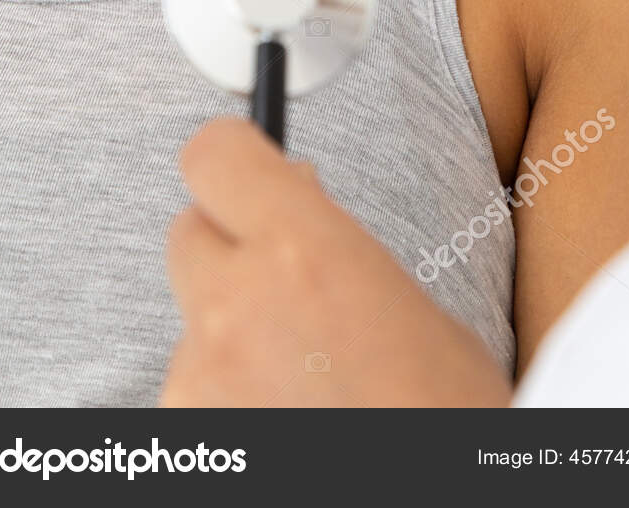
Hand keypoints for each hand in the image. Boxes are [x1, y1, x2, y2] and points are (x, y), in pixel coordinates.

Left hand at [160, 117, 512, 407]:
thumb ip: (330, 249)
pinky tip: (283, 426)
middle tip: (282, 293)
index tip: (246, 170)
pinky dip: (224, 412)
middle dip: (229, 254)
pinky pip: (189, 402)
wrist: (439, 506)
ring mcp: (197, 382)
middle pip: (187, 236)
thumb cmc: (447, 416)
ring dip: (229, 347)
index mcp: (303, 248)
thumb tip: (291, 217)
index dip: (232, 160)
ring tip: (303, 391)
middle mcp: (234, 304)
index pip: (215, 155)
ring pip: (191, 330)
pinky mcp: (182, 442)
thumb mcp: (408, 305)